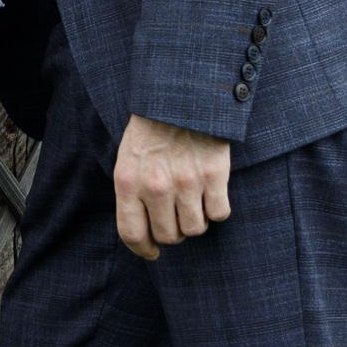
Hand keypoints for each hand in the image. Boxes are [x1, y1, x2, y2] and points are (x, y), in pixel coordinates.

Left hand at [113, 117, 233, 259]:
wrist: (181, 94)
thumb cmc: (152, 128)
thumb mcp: (128, 157)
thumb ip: (132, 192)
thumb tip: (143, 232)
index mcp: (127, 181)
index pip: (132, 234)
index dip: (143, 250)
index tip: (153, 252)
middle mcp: (155, 186)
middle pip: (168, 236)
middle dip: (173, 232)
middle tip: (177, 216)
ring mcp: (186, 181)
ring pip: (195, 228)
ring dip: (196, 220)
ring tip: (194, 201)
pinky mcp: (214, 174)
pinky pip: (219, 213)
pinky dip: (217, 208)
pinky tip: (212, 193)